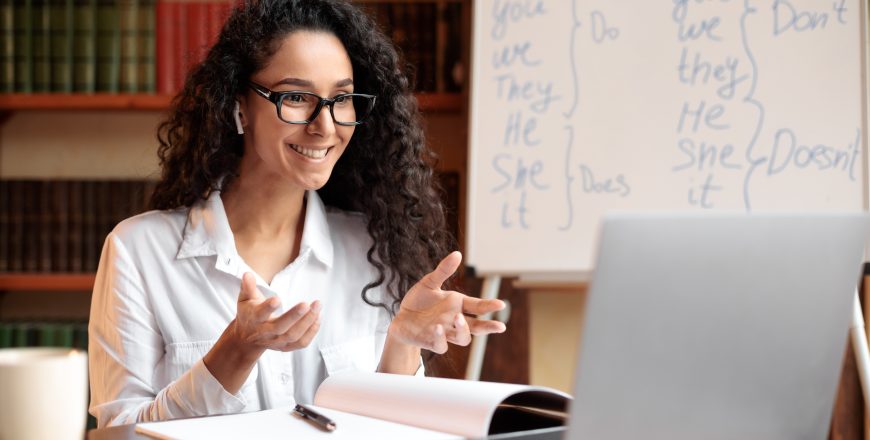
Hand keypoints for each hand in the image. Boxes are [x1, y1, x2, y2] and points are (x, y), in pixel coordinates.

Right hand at [230, 272, 320, 351]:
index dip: (268, 307)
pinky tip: (317, 319)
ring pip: (293, 336)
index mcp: (254, 318)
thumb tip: (248, 274)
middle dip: (294, 316)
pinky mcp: (285, 347)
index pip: (260, 314)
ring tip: (317, 307)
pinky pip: (300, 343)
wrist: (246, 338)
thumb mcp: (244, 299)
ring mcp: (276, 341)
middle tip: (307, 304)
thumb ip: (248, 287)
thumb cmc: (249, 314)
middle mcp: (265, 332)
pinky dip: (311, 332)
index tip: (278, 299)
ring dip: (307, 322)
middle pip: (280, 327)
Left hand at [389, 251, 505, 353]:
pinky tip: (438, 328)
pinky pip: (441, 346)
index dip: (489, 306)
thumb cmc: (419, 301)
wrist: (400, 319)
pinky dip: (441, 338)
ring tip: (457, 318)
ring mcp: (445, 333)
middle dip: (488, 327)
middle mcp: (454, 321)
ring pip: (462, 338)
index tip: (500, 304)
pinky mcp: (431, 342)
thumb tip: (457, 253)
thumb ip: (443, 270)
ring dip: (463, 330)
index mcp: (458, 305)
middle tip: (499, 326)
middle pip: (477, 327)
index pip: (478, 306)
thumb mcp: (429, 282)